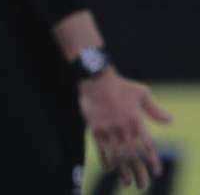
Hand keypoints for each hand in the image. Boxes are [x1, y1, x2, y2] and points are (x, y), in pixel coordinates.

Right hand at [79, 69, 171, 189]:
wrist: (96, 80)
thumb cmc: (120, 85)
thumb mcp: (142, 93)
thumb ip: (155, 109)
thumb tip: (170, 121)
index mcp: (136, 121)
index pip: (147, 146)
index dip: (152, 161)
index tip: (156, 171)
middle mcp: (123, 128)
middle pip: (133, 156)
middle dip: (139, 172)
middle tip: (143, 185)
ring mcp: (108, 130)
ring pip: (117, 156)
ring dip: (123, 171)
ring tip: (127, 183)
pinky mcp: (95, 129)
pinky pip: (101, 149)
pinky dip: (106, 161)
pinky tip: (110, 170)